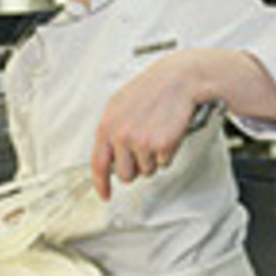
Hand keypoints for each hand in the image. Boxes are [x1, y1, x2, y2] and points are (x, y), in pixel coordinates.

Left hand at [92, 51, 202, 199]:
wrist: (177, 80)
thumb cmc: (151, 90)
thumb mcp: (119, 106)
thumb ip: (110, 131)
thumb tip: (108, 157)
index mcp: (107, 126)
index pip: (98, 165)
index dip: (101, 184)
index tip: (105, 195)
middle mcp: (122, 136)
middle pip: (125, 175)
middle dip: (135, 168)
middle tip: (143, 151)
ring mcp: (141, 142)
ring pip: (146, 171)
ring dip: (153, 159)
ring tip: (156, 134)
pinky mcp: (162, 145)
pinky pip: (164, 163)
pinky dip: (168, 153)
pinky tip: (167, 134)